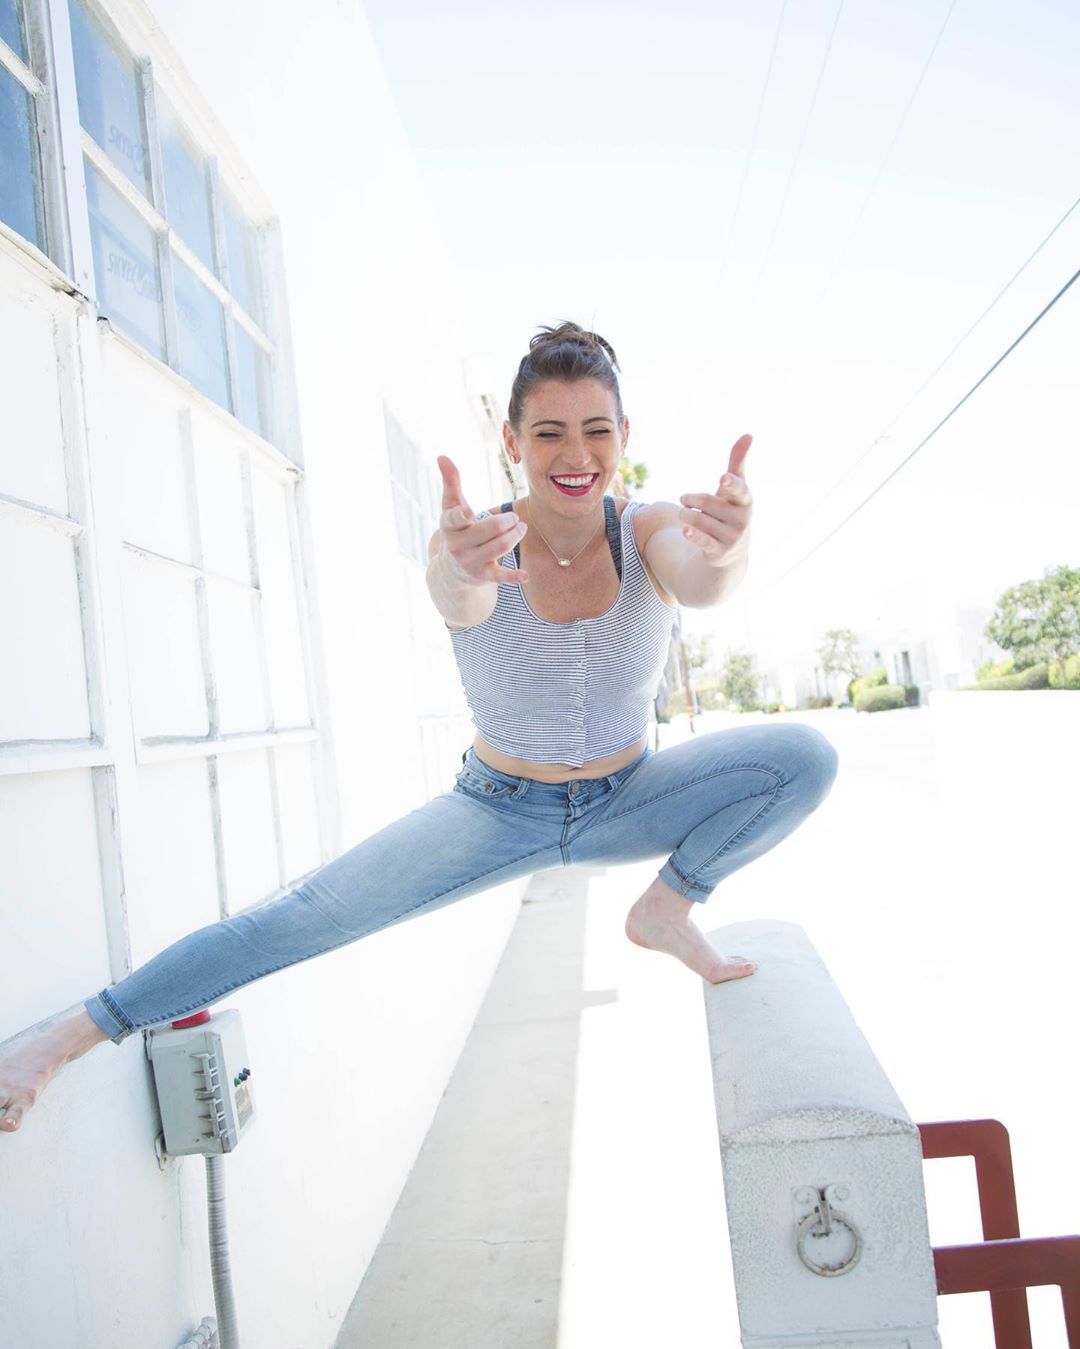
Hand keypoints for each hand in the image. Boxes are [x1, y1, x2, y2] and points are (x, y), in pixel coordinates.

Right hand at [436, 456, 528, 585]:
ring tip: (521, 527)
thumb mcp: (451, 507)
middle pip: (489, 530)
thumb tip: (442, 456)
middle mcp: (458, 546)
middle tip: (515, 517)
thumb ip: (450, 482)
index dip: (461, 516)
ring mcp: (470, 562)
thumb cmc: (456, 529)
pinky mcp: (483, 576)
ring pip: (499, 547)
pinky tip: (526, 576)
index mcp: (449, 526)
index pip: (454, 519)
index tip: (469, 512)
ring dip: (515, 536)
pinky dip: (513, 577)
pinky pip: (500, 577)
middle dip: (507, 522)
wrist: (451, 570)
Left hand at [677, 434, 752, 567]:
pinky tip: (685, 529)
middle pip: (709, 503)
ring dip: (686, 515)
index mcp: (746, 501)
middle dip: (692, 499)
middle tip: (683, 499)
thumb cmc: (730, 510)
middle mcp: (743, 519)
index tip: (723, 478)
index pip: (740, 490)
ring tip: (684, 515)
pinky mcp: (720, 552)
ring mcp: (733, 537)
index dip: (731, 484)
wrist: (732, 551)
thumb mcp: (734, 489)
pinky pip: (703, 540)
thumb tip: (748, 434)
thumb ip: (737, 463)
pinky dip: (693, 534)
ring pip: (700, 520)